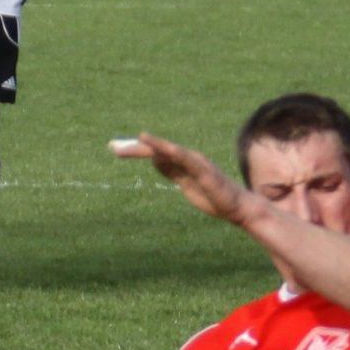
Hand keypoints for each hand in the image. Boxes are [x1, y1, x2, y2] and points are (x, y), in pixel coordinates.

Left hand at [111, 133, 251, 223]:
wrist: (237, 208)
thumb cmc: (214, 197)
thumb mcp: (186, 183)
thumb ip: (172, 171)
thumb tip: (155, 160)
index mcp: (182, 161)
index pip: (154, 154)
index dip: (135, 150)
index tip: (115, 148)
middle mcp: (187, 157)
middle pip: (156, 150)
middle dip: (134, 148)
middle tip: (112, 147)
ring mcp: (195, 162)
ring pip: (167, 151)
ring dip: (149, 146)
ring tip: (132, 141)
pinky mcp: (203, 170)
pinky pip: (184, 158)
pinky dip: (170, 150)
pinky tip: (159, 147)